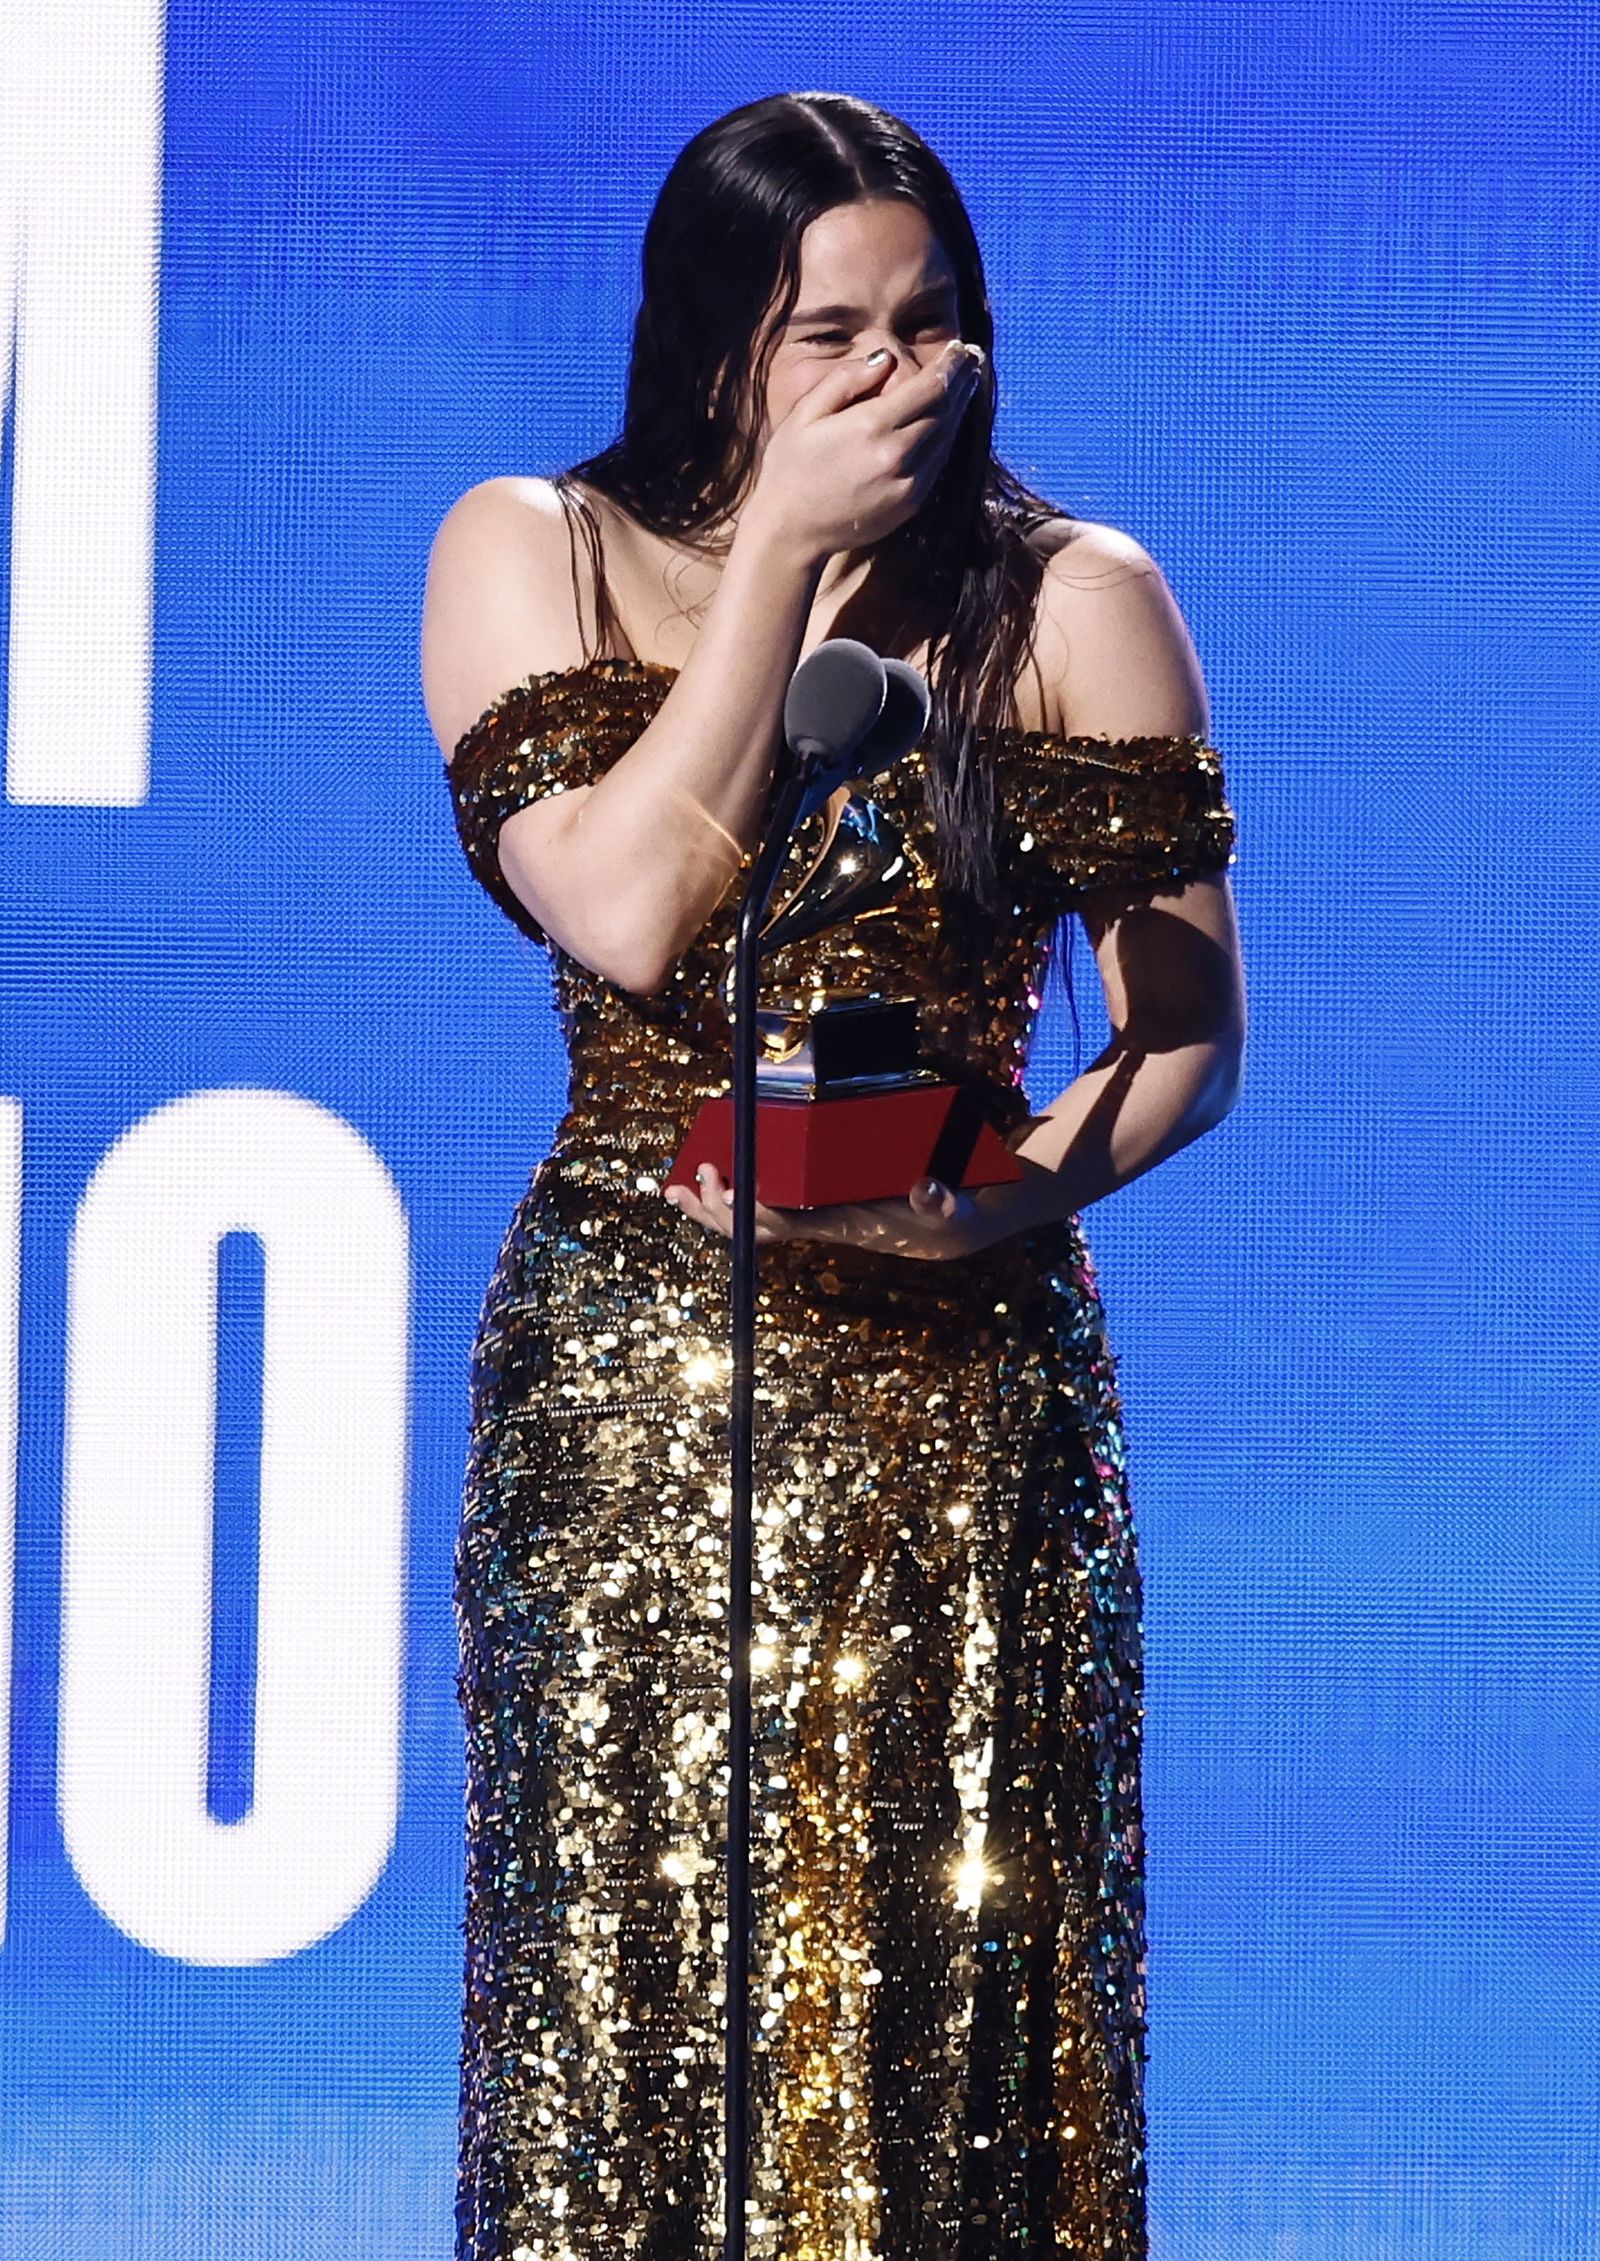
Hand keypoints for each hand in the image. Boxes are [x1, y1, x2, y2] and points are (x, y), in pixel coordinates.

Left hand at [663, 1159, 989, 1259]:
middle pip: (753, 1229)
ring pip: (748, 1223)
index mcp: (841, 1224)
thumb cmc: (948, 1214)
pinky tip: (707, 1182)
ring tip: (674, 1189)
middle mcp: (819, 1225)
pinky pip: (761, 1207)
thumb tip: (927, 1188)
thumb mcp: (953, 1205)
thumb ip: (941, 1198)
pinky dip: (731, 1196)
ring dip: (710, 1208)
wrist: (951, 1229)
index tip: (729, 1182)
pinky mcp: (815, 1206)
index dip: (752, 1208)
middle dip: (717, 1208)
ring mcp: (813, 1218)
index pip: (784, 1223)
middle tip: (692, 1177)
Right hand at [747, 338, 984, 563]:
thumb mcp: (805, 413)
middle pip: (945, 411)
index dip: (950, 364)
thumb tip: (886, 359)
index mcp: (872, 427)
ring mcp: (909, 484)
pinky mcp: (910, 504)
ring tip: (966, 384)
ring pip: (947, 438)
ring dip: (960, 409)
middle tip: (973, 359)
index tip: (960, 347)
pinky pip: (938, 464)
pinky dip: (947, 438)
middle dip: (962, 381)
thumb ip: (846, 380)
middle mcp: (898, 455)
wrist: (791, 532)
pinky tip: (948, 423)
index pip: (929, 388)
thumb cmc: (790, 468)